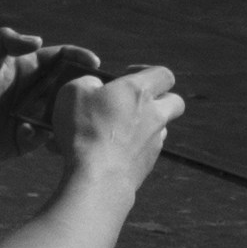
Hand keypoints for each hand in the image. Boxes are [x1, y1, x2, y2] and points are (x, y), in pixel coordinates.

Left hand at [0, 25, 103, 162]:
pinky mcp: (24, 139)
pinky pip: (46, 136)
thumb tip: (37, 40)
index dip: (79, 56)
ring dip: (70, 112)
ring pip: (64, 112)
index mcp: (24, 67)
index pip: (60, 57)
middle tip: (92, 89)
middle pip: (69, 85)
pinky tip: (24, 130)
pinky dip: (43, 133)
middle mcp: (32, 90)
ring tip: (66, 112)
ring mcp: (31, 115)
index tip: (92, 61)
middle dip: (85, 86)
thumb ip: (4, 39)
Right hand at [51, 63, 182, 187]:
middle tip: (132, 104)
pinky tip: (104, 154)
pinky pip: (143, 150)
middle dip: (159, 100)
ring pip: (159, 127)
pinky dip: (129, 149)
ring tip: (111, 132)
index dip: (147, 71)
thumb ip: (86, 82)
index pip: (163, 74)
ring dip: (142, 126)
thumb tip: (94, 86)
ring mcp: (154, 140)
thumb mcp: (72, 92)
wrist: (100, 175)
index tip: (126, 76)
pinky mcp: (148, 163)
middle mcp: (154, 114)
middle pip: (175, 102)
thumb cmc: (85, 129)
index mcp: (139, 91)